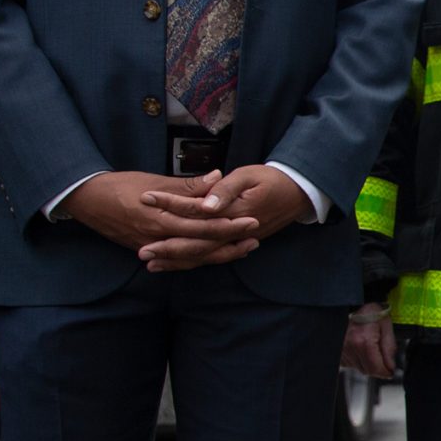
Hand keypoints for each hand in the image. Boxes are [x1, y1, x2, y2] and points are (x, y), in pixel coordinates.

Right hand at [66, 170, 259, 261]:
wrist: (87, 200)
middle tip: (255, 236)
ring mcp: (152, 246)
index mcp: (160, 215)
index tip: (251, 218)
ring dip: (219, 254)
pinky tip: (215, 258)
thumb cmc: (121, 185)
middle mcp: (157, 235)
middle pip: (201, 243)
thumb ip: (188, 186)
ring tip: (243, 249)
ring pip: (191, 256)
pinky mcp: (148, 251)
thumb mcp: (155, 181)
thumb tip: (218, 178)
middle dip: (230, 241)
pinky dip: (198, 260)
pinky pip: (177, 260)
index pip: (201, 222)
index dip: (227, 222)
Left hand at [141, 164, 311, 272]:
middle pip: (196, 244)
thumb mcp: (248, 176)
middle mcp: (233, 232)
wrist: (299, 194)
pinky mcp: (235, 244)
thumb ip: (225, 190)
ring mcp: (235, 241)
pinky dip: (192, 262)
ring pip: (202, 256)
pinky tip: (175, 264)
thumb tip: (206, 204)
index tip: (145, 198)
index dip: (169, 204)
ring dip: (176, 261)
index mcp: (233, 213)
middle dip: (167, 248)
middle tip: (141, 251)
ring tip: (151, 263)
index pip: (195, 211)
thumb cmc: (272, 180)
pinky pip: (211, 257)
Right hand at [342, 303, 397, 378]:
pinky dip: (359, 361)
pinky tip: (362, 348)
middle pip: (368, 371)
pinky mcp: (338, 353)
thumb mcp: (386, 326)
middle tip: (384, 358)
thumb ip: (390, 348)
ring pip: (360, 369)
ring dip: (369, 364)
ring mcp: (341, 350)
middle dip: (379, 368)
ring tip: (371, 348)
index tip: (391, 370)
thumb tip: (390, 367)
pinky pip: (352, 365)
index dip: (386, 372)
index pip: (376, 368)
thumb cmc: (372, 313)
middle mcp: (350, 347)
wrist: (354, 304)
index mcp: (364, 341)